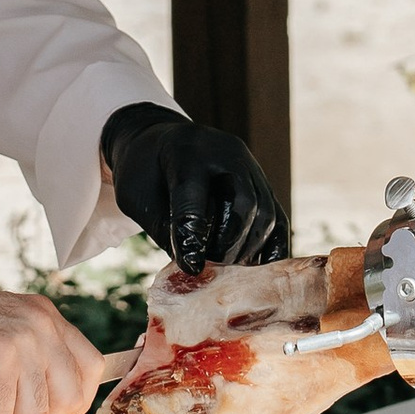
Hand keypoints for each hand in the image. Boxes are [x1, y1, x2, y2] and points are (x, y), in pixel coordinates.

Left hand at [100, 102, 288, 277]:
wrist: (161, 142)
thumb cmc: (144, 174)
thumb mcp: (137, 197)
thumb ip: (164, 230)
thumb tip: (194, 270)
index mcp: (186, 151)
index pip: (194, 197)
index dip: (193, 236)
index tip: (191, 267)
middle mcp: (227, 153)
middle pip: (243, 203)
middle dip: (227, 244)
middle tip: (211, 270)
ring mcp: (251, 166)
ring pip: (265, 214)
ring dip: (247, 249)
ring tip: (225, 271)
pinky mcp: (263, 184)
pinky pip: (277, 219)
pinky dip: (268, 249)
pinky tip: (251, 269)